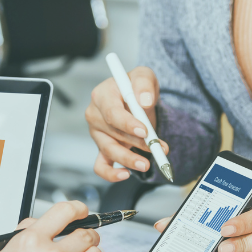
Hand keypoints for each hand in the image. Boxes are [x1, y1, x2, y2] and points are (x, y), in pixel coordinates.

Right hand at [85, 66, 168, 181]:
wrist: (139, 100)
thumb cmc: (137, 87)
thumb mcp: (144, 76)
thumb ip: (144, 84)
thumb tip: (144, 100)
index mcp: (102, 95)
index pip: (111, 113)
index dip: (127, 124)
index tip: (144, 131)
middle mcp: (95, 115)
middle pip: (113, 133)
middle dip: (136, 143)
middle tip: (157, 148)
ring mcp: (97, 134)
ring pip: (109, 151)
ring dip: (129, 160)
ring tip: (147, 164)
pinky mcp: (102, 148)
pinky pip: (101, 166)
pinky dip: (111, 174)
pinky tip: (125, 175)